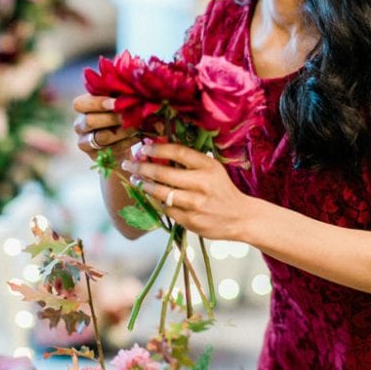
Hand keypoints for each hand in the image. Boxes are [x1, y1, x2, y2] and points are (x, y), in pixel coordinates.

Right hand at [72, 94, 135, 159]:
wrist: (123, 141)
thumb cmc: (121, 114)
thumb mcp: (119, 103)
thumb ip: (122, 97)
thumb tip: (137, 94)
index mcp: (82, 107)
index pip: (80, 104)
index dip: (98, 103)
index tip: (116, 103)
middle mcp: (79, 125)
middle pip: (90, 121)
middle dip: (113, 118)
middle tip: (133, 115)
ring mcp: (85, 142)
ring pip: (101, 137)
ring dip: (122, 131)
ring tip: (139, 126)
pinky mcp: (95, 156)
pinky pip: (110, 150)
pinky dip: (127, 142)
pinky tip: (139, 137)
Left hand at [120, 140, 252, 240]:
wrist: (241, 217)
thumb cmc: (222, 189)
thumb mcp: (213, 169)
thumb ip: (190, 161)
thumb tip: (157, 151)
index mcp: (208, 167)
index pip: (178, 152)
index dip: (157, 149)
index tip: (143, 148)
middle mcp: (202, 184)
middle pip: (164, 173)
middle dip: (142, 167)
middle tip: (129, 164)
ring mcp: (196, 204)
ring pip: (161, 193)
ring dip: (145, 186)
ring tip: (137, 180)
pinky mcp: (191, 221)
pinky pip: (166, 209)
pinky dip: (157, 201)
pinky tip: (152, 196)